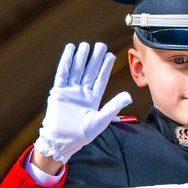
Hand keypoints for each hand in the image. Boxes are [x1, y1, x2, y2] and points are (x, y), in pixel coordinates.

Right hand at [34, 42, 131, 163]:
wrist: (62, 141)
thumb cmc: (82, 134)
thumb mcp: (101, 120)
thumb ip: (114, 106)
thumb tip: (129, 96)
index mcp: (93, 99)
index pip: (101, 79)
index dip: (105, 67)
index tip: (111, 55)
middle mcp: (82, 92)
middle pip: (89, 71)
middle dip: (95, 58)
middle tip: (101, 45)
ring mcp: (70, 91)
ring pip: (77, 70)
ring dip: (81, 57)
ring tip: (86, 45)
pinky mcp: (59, 91)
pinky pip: (62, 73)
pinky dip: (66, 61)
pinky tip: (70, 50)